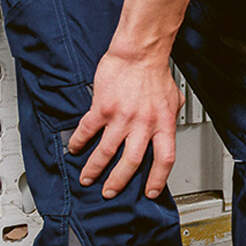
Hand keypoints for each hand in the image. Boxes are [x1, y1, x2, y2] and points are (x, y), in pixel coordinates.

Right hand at [67, 48, 184, 199]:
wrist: (139, 54)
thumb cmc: (155, 73)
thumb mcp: (172, 99)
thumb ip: (169, 117)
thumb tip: (169, 128)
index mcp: (163, 123)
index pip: (164, 159)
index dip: (158, 178)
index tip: (150, 191)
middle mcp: (143, 124)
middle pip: (131, 162)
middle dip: (118, 181)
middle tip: (109, 192)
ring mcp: (121, 118)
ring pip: (105, 152)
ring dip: (94, 169)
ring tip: (86, 178)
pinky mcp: (102, 108)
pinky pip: (87, 131)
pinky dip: (78, 142)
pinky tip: (73, 148)